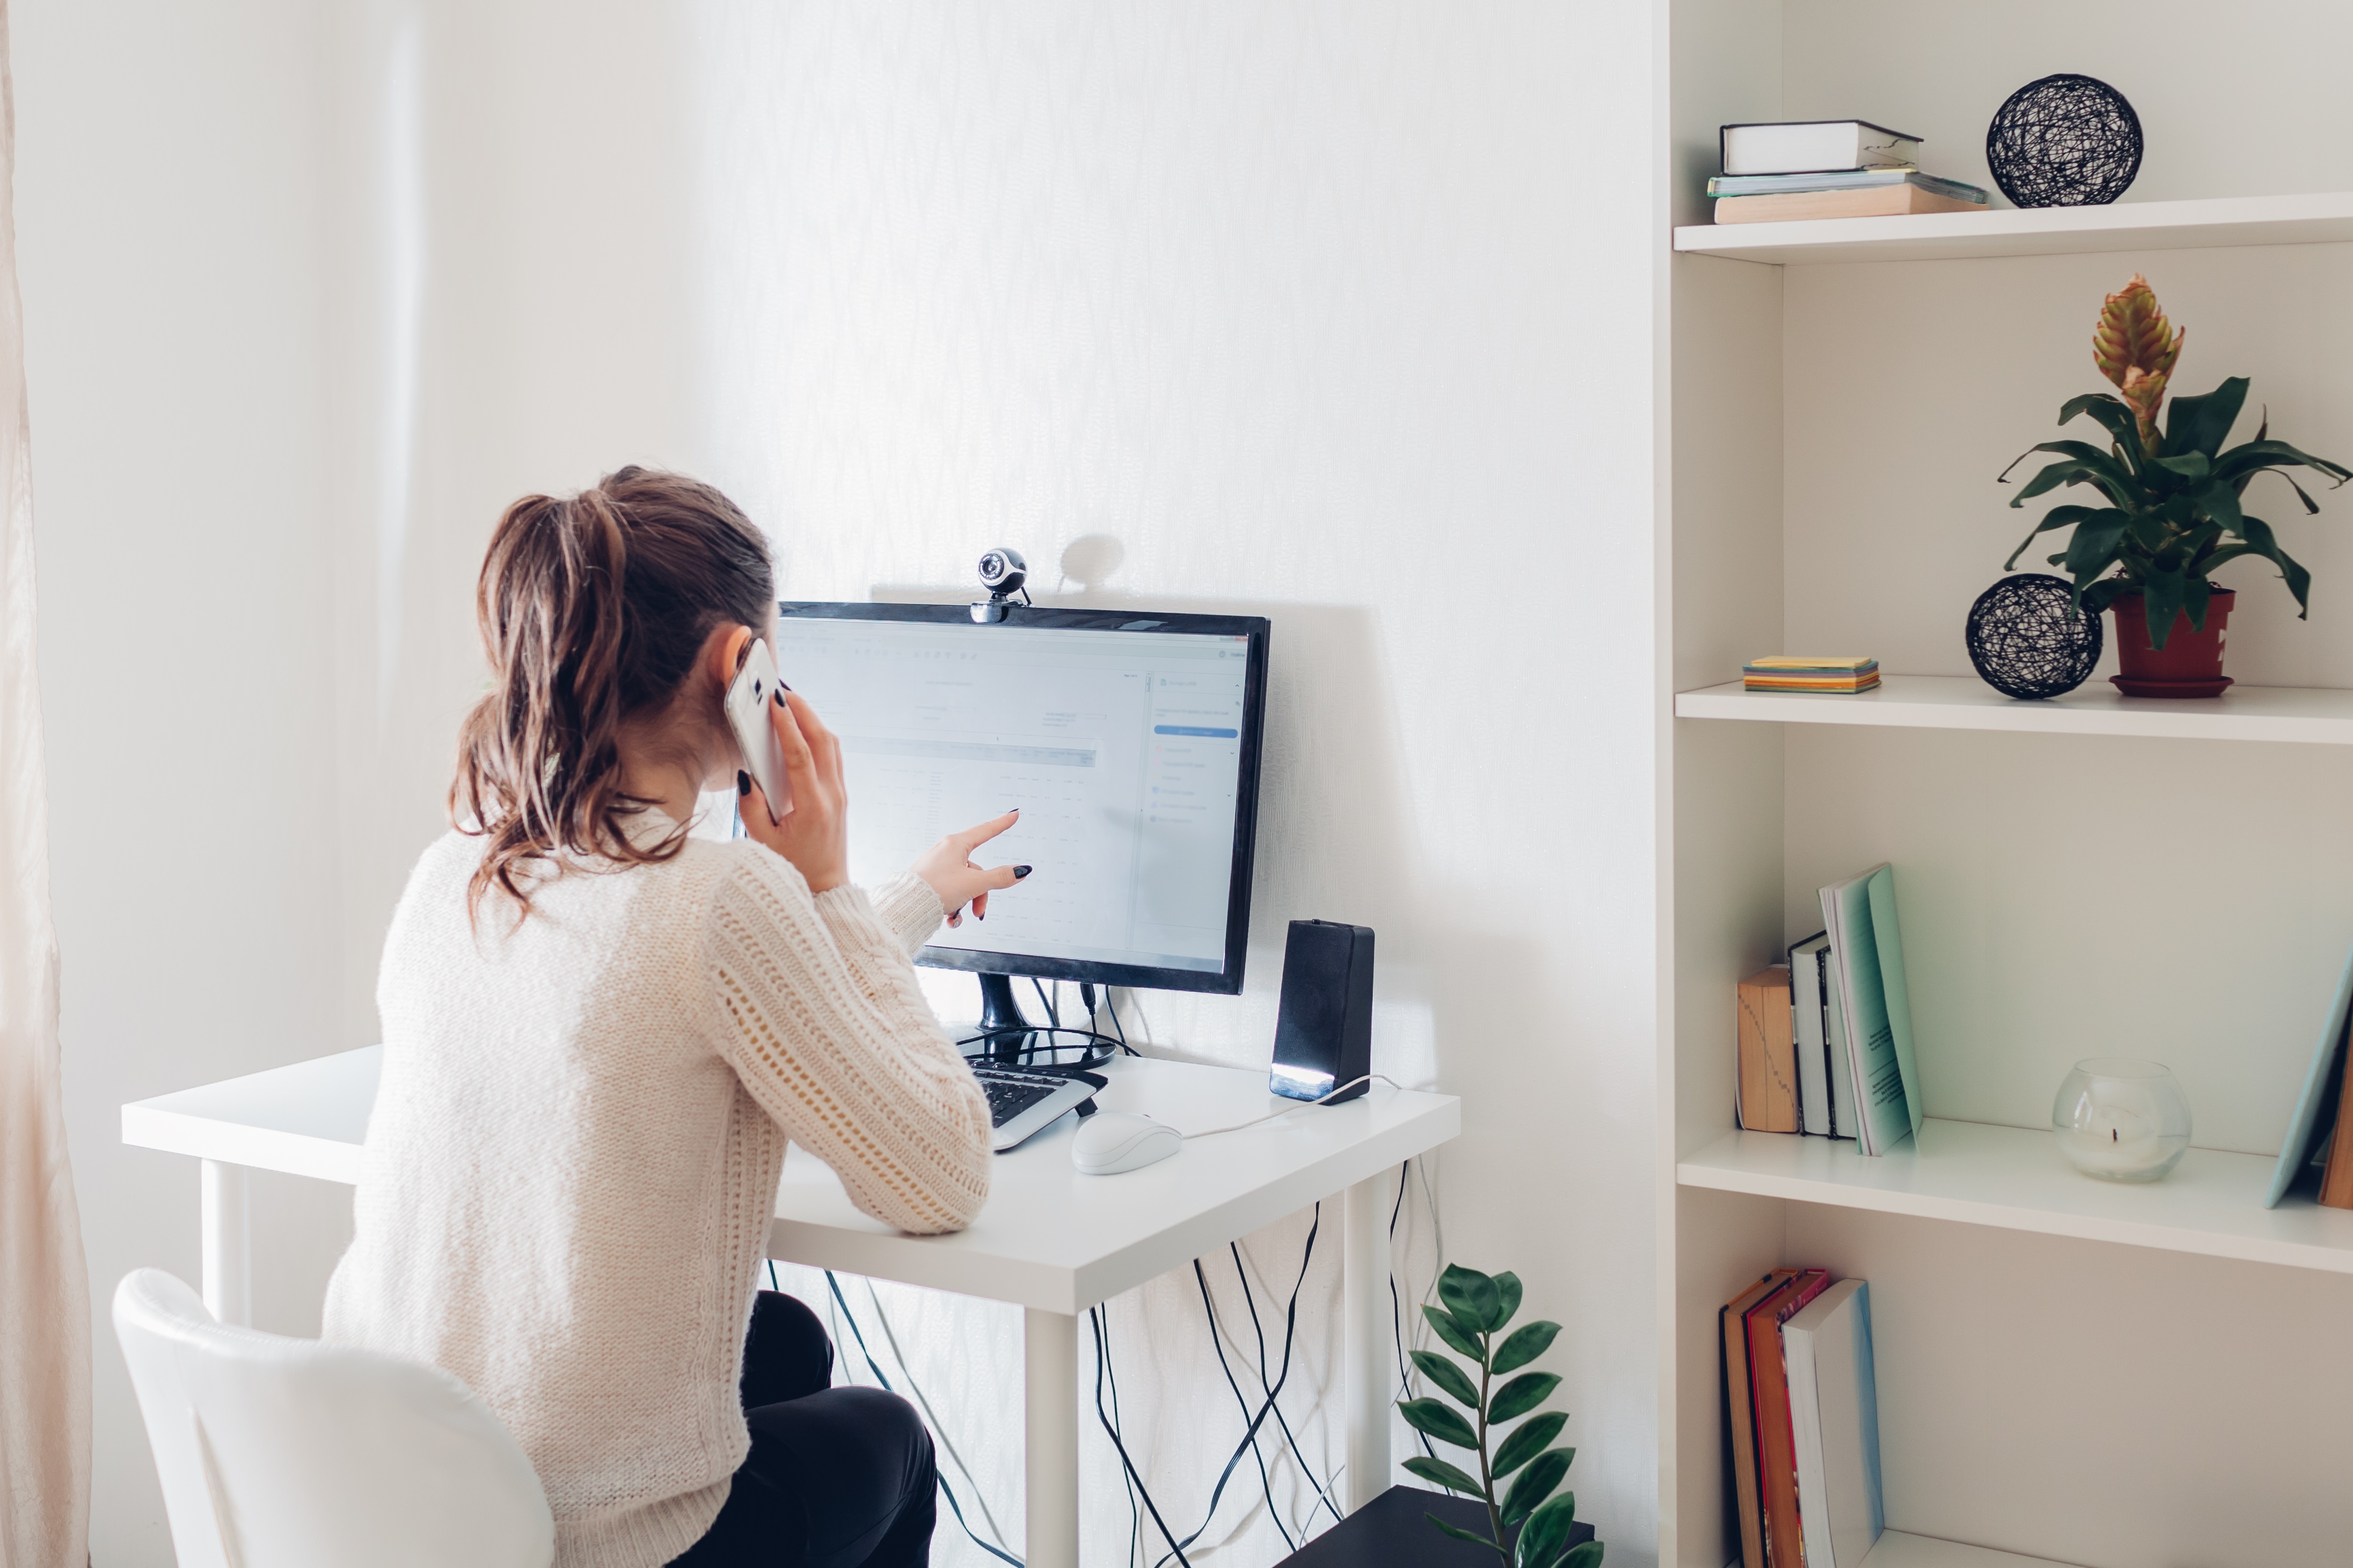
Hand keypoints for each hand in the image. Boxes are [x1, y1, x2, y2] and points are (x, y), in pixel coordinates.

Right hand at [740, 690, 847, 893]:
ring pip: (831, 745)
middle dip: (804, 711)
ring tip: (791, 702)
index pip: (801, 755)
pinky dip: (818, 736)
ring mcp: (840, 794)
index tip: (776, 702)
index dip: (787, 725)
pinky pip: (832, 756)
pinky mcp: (840, 795)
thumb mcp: (762, 841)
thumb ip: (751, 806)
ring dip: (813, 720)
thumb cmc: (792, 868)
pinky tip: (802, 728)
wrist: (826, 888)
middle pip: (823, 740)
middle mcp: (832, 796)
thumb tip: (746, 774)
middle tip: (782, 691)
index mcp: (813, 806)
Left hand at [913, 811, 1030, 927]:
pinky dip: (954, 906)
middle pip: (977, 871)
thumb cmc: (936, 889)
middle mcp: (946, 853)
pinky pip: (951, 892)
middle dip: (981, 894)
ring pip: (965, 885)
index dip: (1002, 823)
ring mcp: (938, 867)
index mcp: (956, 845)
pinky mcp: (930, 882)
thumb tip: (1020, 871)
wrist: (906, 907)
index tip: (1014, 814)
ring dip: (967, 903)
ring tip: (957, 917)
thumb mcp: (974, 884)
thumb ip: (1000, 877)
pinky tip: (949, 918)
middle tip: (979, 912)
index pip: (986, 831)